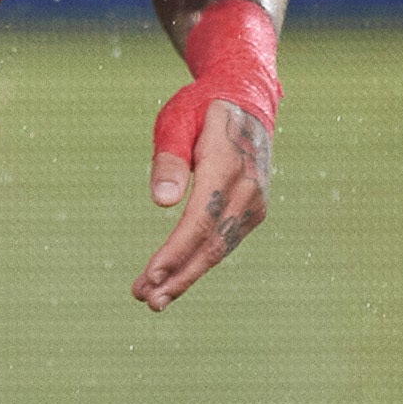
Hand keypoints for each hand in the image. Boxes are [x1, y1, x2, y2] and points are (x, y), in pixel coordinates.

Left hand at [136, 96, 273, 311]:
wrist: (247, 102)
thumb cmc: (201, 110)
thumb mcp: (175, 121)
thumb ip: (168, 158)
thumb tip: (161, 202)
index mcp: (226, 165)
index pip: (199, 219)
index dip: (175, 251)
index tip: (151, 276)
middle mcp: (247, 189)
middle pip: (211, 244)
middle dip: (178, 276)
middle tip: (147, 301)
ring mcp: (255, 202)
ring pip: (219, 249)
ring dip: (186, 276)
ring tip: (153, 299)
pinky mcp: (254, 210)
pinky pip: (225, 243)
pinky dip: (200, 263)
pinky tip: (176, 278)